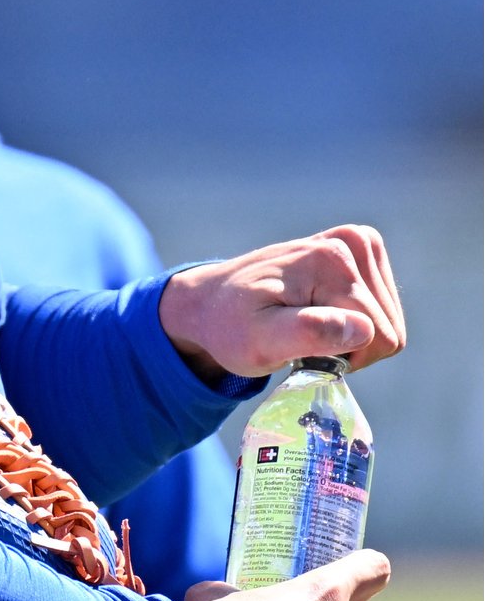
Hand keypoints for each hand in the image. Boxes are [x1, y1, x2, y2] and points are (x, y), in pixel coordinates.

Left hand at [159, 224, 404, 381]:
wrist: (212, 302)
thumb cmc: (231, 326)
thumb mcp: (259, 341)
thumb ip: (309, 333)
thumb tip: (362, 329)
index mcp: (332, 260)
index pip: (377, 336)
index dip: (343, 358)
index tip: (300, 350)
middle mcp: (352, 241)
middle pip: (388, 328)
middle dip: (349, 347)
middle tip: (301, 341)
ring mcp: (359, 242)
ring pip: (388, 321)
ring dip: (351, 337)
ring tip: (307, 326)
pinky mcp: (361, 251)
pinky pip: (382, 309)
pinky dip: (353, 323)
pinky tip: (320, 315)